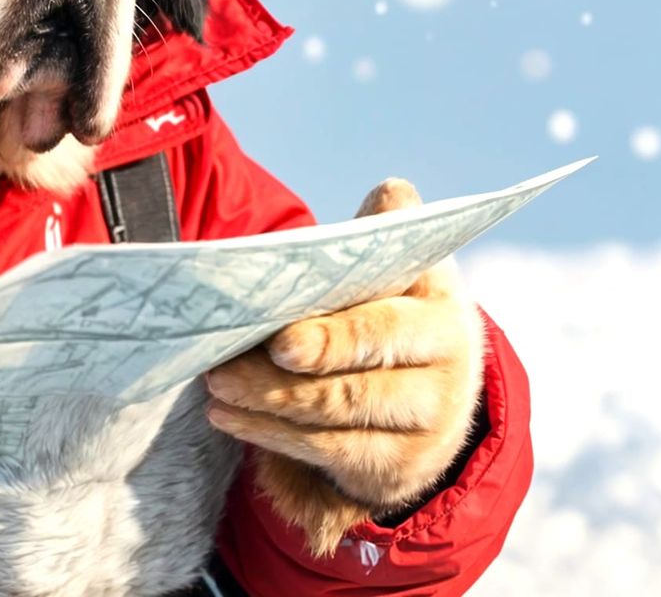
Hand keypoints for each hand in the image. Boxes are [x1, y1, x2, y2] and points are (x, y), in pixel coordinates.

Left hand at [204, 179, 485, 556]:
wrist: (431, 393)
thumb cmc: (390, 311)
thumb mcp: (398, 271)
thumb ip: (382, 235)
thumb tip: (393, 192)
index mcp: (441, 307)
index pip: (384, 324)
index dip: (333, 337)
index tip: (281, 341)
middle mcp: (446, 368)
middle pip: (357, 377)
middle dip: (290, 375)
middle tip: (226, 364)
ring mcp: (425, 424)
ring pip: (334, 414)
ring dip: (265, 399)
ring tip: (214, 380)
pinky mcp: (398, 467)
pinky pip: (325, 451)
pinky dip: (269, 433)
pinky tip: (225, 414)